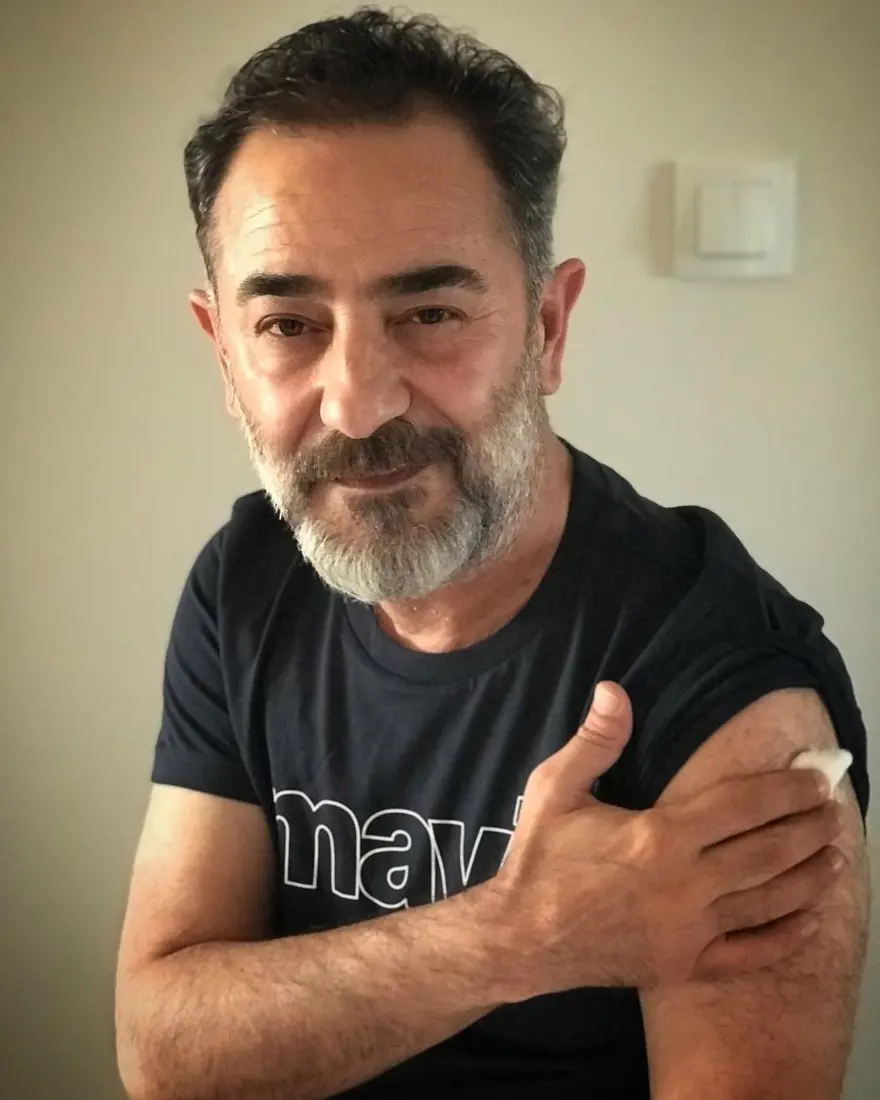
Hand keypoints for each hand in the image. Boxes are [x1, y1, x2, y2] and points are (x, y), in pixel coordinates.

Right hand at [490, 682, 843, 997]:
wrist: (520, 940)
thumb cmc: (539, 859)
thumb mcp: (555, 789)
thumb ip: (595, 741)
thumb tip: (614, 690)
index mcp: (659, 836)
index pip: (742, 806)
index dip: (786, 789)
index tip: (817, 778)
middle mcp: (685, 884)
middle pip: (767, 852)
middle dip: (809, 828)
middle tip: (837, 811)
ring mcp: (689, 930)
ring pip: (767, 901)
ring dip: (809, 878)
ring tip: (837, 857)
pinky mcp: (684, 965)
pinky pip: (748, 954)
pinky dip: (783, 938)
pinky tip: (808, 921)